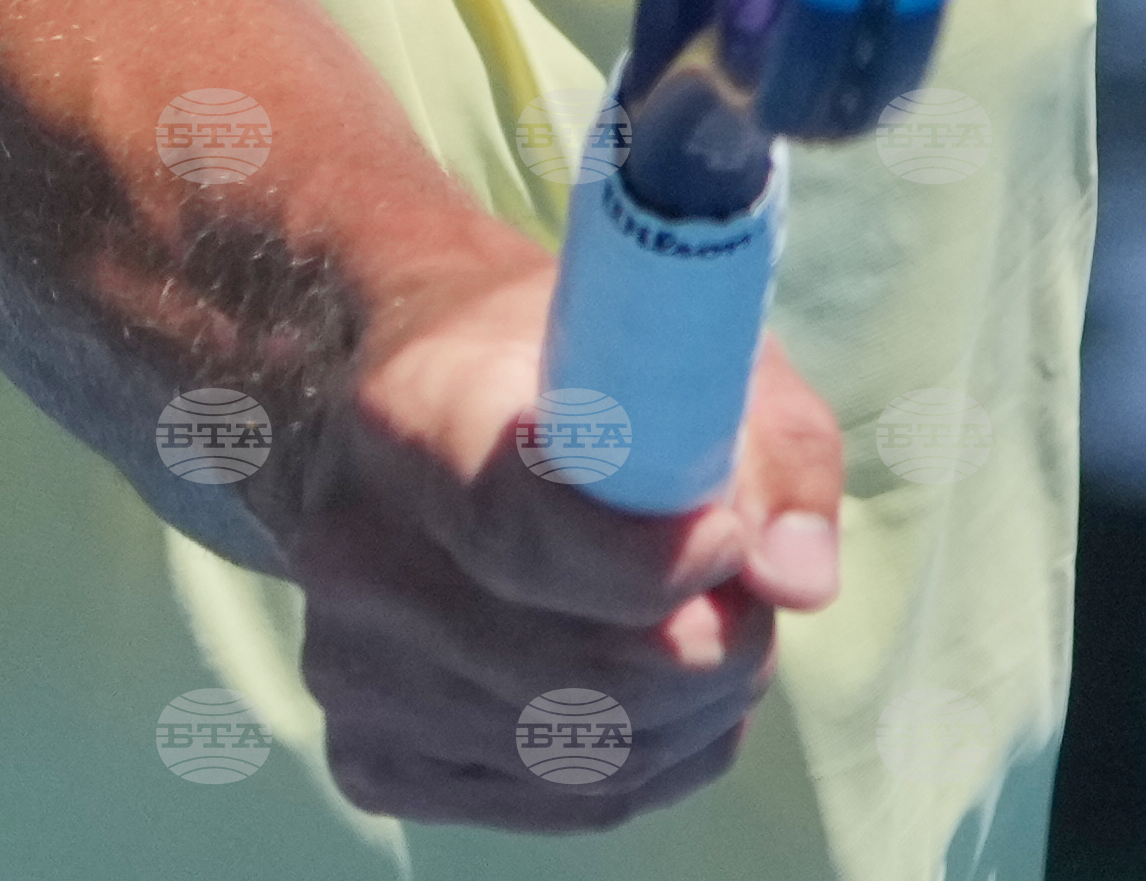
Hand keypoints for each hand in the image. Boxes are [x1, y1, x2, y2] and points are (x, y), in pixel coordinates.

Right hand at [274, 245, 842, 830]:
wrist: (416, 400)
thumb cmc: (564, 359)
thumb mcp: (679, 344)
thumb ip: (762, 445)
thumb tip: (792, 576)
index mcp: (409, 415)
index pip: (518, 531)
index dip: (645, 561)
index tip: (728, 536)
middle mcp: (356, 551)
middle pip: (578, 669)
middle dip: (712, 647)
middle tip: (747, 586)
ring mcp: (353, 668)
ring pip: (586, 756)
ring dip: (692, 708)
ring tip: (708, 622)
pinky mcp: (373, 755)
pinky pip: (561, 801)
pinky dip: (646, 756)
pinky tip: (655, 682)